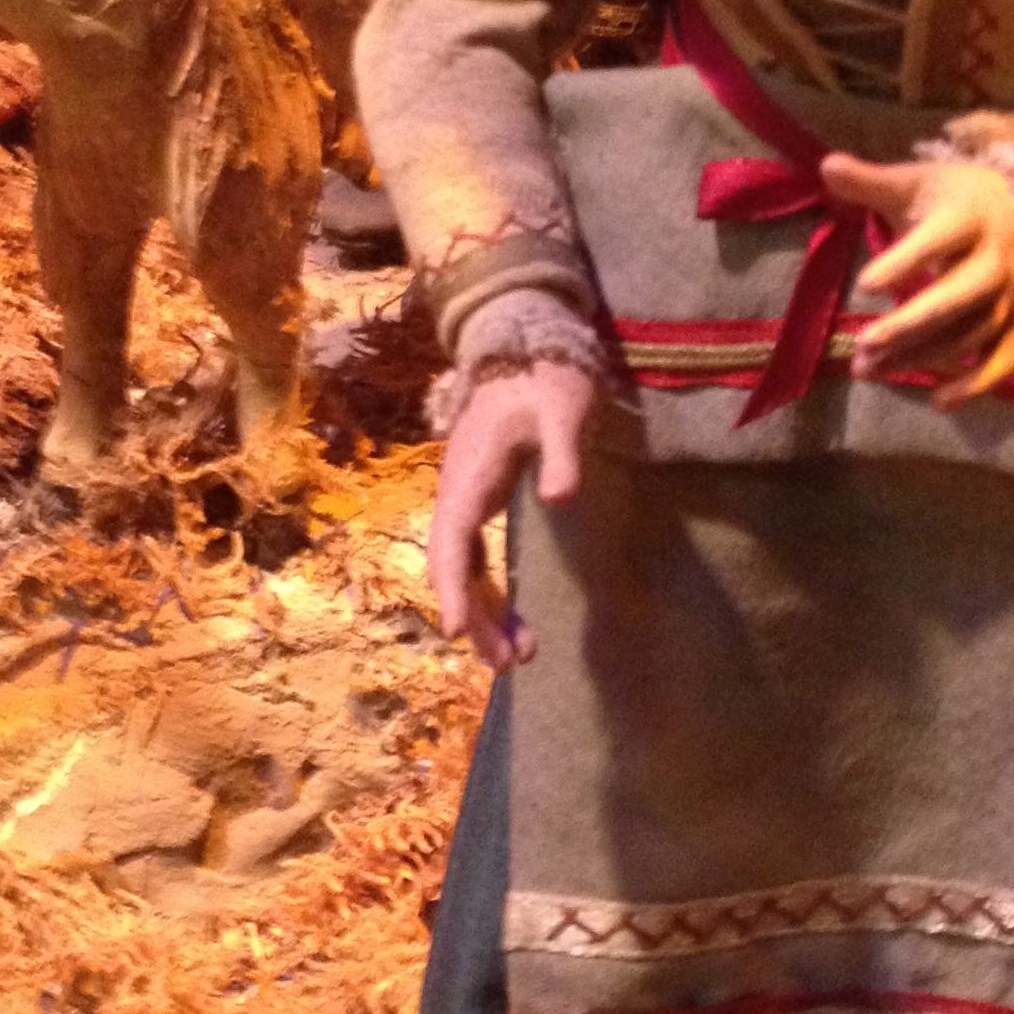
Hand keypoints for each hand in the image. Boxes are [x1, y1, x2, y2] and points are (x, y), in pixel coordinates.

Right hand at [428, 362, 596, 671]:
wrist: (526, 348)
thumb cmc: (546, 379)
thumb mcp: (562, 410)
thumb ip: (561, 453)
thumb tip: (560, 497)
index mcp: (469, 476)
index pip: (451, 543)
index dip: (453, 590)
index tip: (457, 633)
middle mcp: (458, 494)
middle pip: (454, 569)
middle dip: (475, 618)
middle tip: (508, 664)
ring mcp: (467, 500)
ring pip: (464, 570)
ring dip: (485, 614)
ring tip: (518, 657)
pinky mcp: (482, 503)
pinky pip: (477, 560)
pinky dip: (492, 593)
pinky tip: (515, 623)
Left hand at [824, 152, 1013, 408]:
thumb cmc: (957, 199)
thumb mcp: (917, 182)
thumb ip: (871, 180)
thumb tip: (825, 165)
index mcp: (969, 218)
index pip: (938, 240)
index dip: (904, 262)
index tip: (864, 285)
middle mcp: (996, 261)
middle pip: (958, 297)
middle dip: (911, 324)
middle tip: (863, 343)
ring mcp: (1011, 298)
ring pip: (970, 335)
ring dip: (921, 357)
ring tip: (867, 368)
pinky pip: (1003, 362)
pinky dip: (975, 385)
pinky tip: (938, 401)